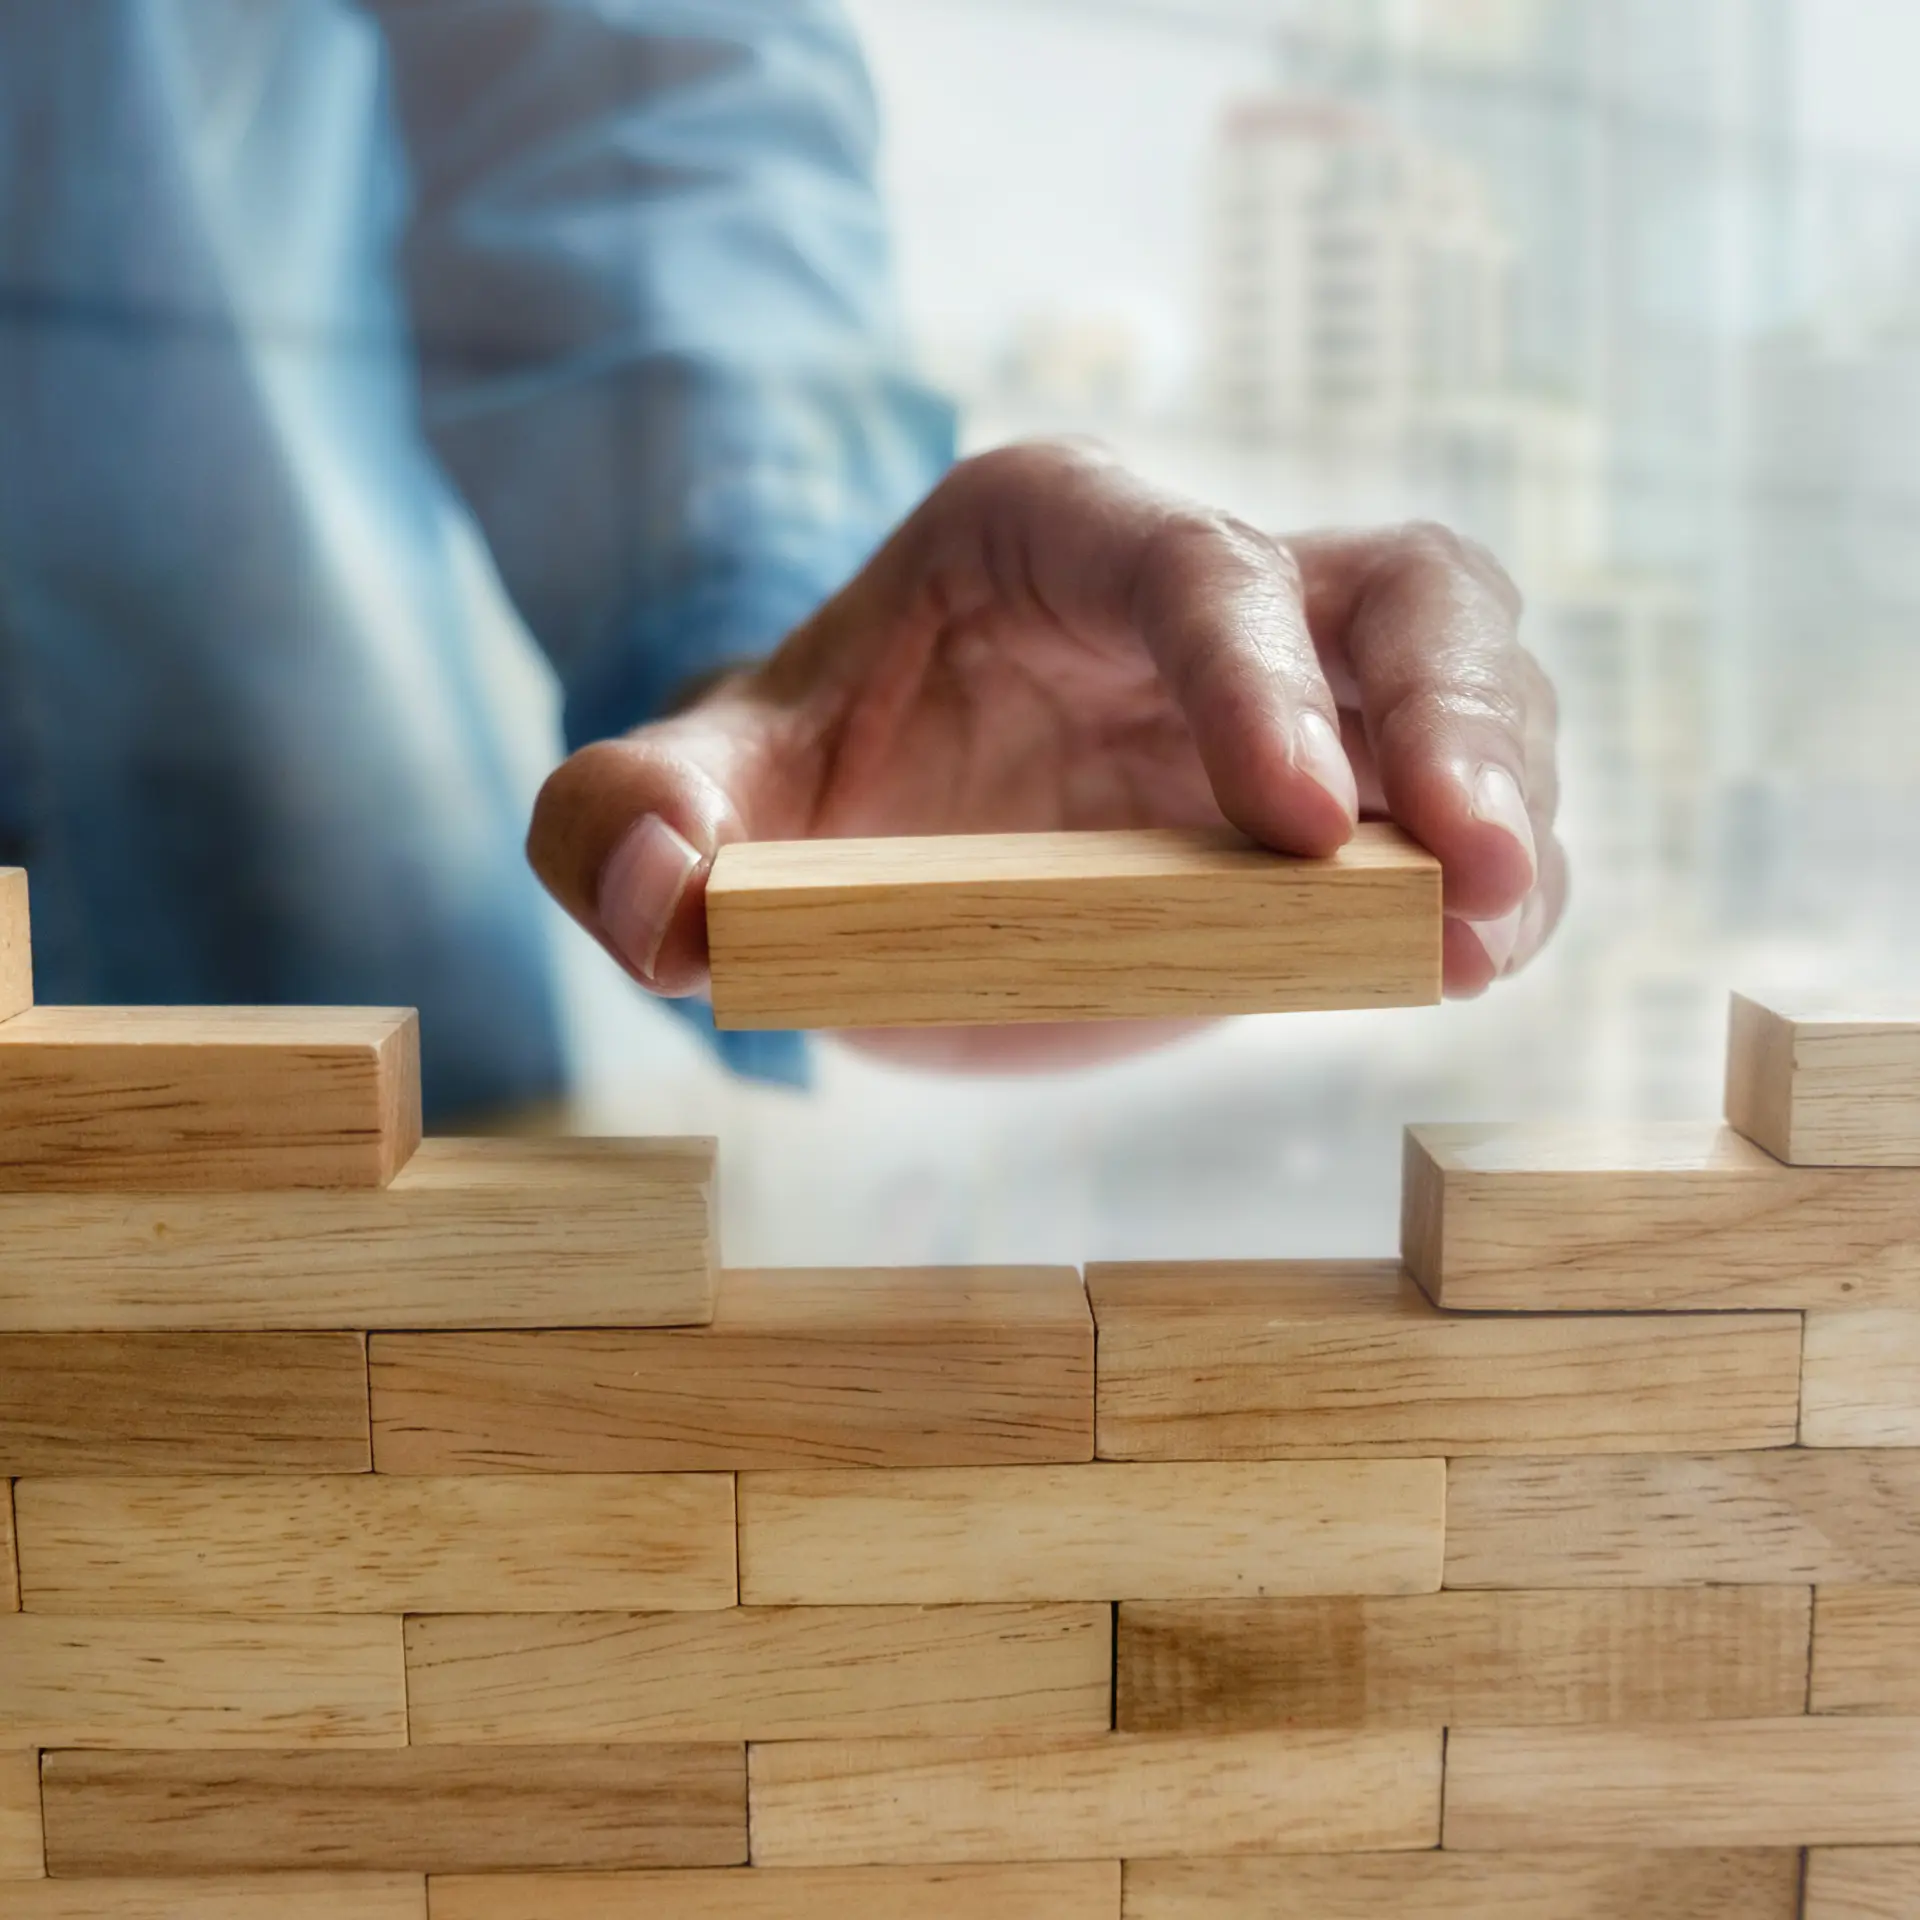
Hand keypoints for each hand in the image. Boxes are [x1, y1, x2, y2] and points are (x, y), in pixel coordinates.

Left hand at [528, 442, 1563, 1059]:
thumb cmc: (807, 794)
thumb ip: (624, 823)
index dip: (1254, 676)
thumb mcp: (697, 798)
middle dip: (1448, 720)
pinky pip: (1461, 804)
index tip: (1293, 824)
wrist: (887, 852)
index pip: (1189, 562)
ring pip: (1467, 678)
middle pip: (1392, 590)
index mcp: (1052, 532)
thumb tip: (661, 897)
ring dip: (1503, 796)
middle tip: (1469, 869)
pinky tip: (1476, 954)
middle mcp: (1202, 584)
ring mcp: (1294, 685)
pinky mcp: (1341, 792)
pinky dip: (1494, 873)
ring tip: (1486, 933)